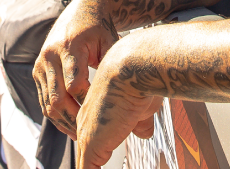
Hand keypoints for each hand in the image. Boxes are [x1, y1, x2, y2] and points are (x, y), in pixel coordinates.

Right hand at [33, 0, 118, 138]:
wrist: (81, 11)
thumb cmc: (101, 30)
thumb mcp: (112, 45)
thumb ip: (116, 71)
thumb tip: (138, 106)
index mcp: (69, 47)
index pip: (75, 84)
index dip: (87, 103)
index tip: (102, 116)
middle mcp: (50, 55)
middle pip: (58, 98)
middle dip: (74, 119)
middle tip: (89, 135)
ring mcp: (41, 64)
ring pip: (48, 103)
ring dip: (63, 122)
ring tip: (80, 137)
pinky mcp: (37, 71)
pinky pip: (43, 100)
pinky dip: (56, 115)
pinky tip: (70, 126)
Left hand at [75, 35, 162, 168]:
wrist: (130, 71)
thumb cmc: (138, 83)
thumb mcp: (141, 108)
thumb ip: (140, 122)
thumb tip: (143, 132)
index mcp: (95, 114)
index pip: (94, 139)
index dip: (101, 152)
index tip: (103, 159)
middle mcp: (86, 124)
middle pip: (86, 153)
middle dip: (92, 163)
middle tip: (96, 167)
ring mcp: (87, 135)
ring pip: (85, 163)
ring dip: (92, 168)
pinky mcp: (90, 145)